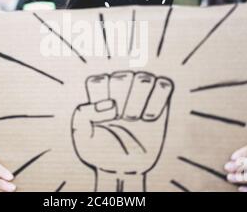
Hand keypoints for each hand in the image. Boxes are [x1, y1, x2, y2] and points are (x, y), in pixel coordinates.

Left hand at [71, 71, 173, 191]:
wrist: (123, 168)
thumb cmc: (101, 149)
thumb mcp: (82, 137)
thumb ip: (83, 115)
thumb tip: (110, 104)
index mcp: (100, 91)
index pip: (99, 82)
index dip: (101, 103)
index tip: (102, 121)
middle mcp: (120, 86)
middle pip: (122, 78)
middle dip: (120, 103)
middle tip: (120, 121)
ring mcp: (141, 92)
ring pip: (144, 78)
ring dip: (138, 102)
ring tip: (134, 119)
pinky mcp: (160, 100)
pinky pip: (164, 84)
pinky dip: (157, 102)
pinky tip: (149, 119)